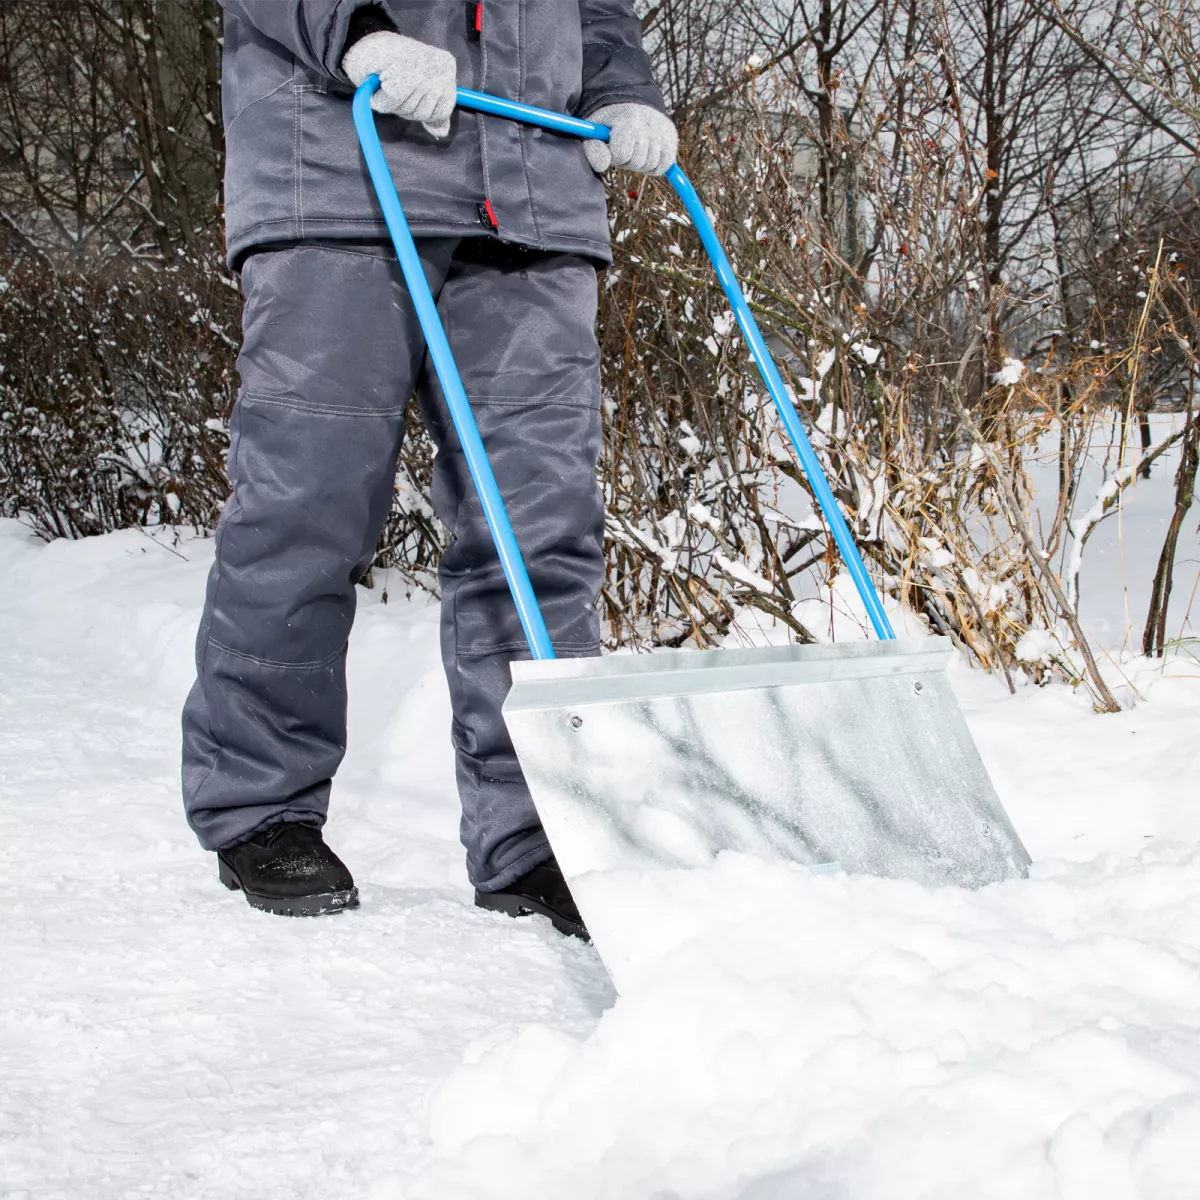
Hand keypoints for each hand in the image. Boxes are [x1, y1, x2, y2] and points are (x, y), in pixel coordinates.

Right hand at [342, 32, 456, 137]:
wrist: (365, 39)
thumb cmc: (391, 64)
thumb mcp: (419, 90)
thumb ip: (433, 110)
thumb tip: (441, 132)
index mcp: (446, 67)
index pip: (443, 110)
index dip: (422, 110)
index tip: (410, 93)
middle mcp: (439, 65)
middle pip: (425, 112)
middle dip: (407, 107)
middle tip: (396, 84)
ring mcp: (421, 67)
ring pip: (410, 109)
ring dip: (393, 103)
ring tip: (387, 80)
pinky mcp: (401, 70)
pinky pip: (392, 102)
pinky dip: (381, 98)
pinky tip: (380, 81)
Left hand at [583, 104, 676, 175]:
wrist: (632, 104)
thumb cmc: (610, 122)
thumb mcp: (595, 131)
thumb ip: (593, 149)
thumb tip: (603, 165)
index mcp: (628, 119)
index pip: (621, 154)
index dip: (615, 156)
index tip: (613, 146)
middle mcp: (649, 124)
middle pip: (637, 162)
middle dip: (627, 160)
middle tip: (624, 148)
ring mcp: (662, 131)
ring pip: (651, 165)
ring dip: (640, 164)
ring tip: (635, 150)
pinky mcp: (672, 138)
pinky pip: (663, 165)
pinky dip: (654, 166)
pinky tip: (646, 155)